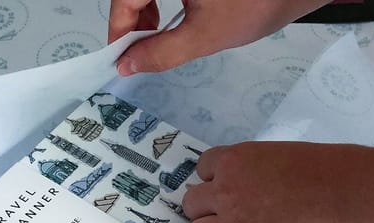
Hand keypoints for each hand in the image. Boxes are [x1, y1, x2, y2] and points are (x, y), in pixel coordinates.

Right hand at [108, 0, 327, 75]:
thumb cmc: (254, 6)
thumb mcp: (202, 37)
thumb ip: (160, 53)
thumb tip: (129, 64)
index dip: (119, 28)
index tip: (121, 56)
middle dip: (132, 19)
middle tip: (141, 50)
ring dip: (145, 8)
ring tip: (158, 33)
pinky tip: (170, 15)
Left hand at [183, 140, 373, 222]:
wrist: (357, 200)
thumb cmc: (339, 172)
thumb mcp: (291, 158)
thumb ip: (268, 173)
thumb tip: (269, 187)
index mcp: (240, 160)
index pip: (203, 169)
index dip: (215, 184)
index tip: (231, 194)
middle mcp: (228, 191)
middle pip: (191, 204)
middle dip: (207, 214)